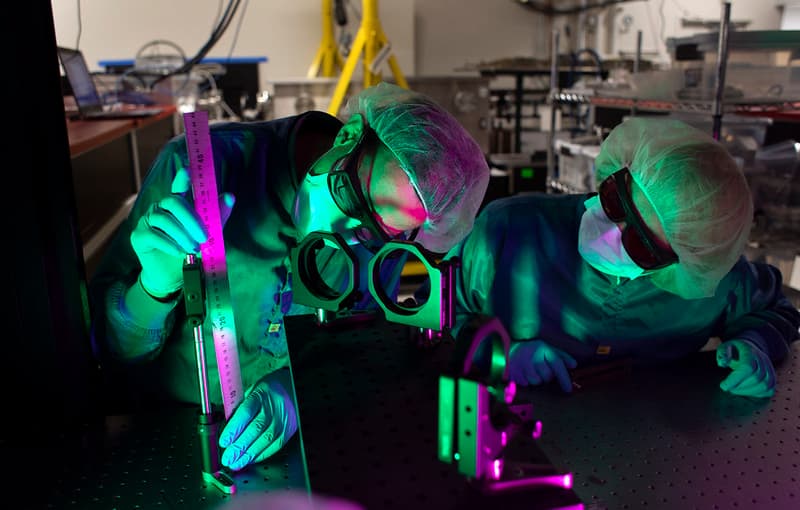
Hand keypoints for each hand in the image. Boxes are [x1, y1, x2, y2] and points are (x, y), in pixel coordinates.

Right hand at [130, 167, 233, 297]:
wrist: (173, 276)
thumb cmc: (190, 251)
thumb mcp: (208, 235)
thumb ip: (217, 217)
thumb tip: (230, 196)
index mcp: (177, 206)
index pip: (178, 186)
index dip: (182, 178)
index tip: (188, 170)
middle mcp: (160, 208)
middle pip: (173, 202)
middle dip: (191, 219)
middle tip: (204, 237)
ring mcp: (147, 220)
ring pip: (164, 220)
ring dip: (182, 235)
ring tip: (193, 250)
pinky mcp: (138, 236)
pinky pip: (153, 235)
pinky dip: (169, 244)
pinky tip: (179, 252)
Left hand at [219, 376, 297, 470]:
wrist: (291, 389)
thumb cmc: (267, 392)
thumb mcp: (250, 392)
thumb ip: (238, 408)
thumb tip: (226, 429)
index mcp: (260, 394)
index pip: (245, 413)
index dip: (233, 429)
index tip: (224, 441)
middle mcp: (273, 407)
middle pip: (255, 429)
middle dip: (239, 447)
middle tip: (228, 458)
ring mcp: (283, 419)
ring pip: (265, 440)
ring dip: (249, 455)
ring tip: (236, 463)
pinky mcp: (289, 429)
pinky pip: (275, 445)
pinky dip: (261, 454)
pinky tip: (251, 459)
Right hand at [508, 340, 576, 392]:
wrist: (505, 348)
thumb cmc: (530, 350)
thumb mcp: (546, 348)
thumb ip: (561, 356)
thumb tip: (574, 365)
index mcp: (542, 347)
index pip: (557, 363)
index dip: (564, 377)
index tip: (569, 390)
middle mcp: (532, 355)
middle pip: (547, 376)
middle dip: (546, 376)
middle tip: (540, 370)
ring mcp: (521, 364)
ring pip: (536, 381)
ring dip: (536, 379)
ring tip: (530, 371)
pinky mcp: (513, 372)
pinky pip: (525, 384)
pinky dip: (526, 381)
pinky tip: (522, 373)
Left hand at [716, 339, 775, 397]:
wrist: (750, 348)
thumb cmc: (734, 350)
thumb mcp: (725, 347)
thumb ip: (722, 354)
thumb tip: (722, 363)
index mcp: (750, 351)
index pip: (747, 367)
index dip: (735, 379)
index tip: (723, 386)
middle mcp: (763, 360)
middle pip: (756, 378)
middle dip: (740, 387)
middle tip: (728, 388)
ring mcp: (770, 369)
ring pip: (765, 386)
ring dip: (748, 392)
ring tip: (735, 390)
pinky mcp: (772, 378)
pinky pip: (769, 390)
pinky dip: (757, 394)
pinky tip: (745, 391)